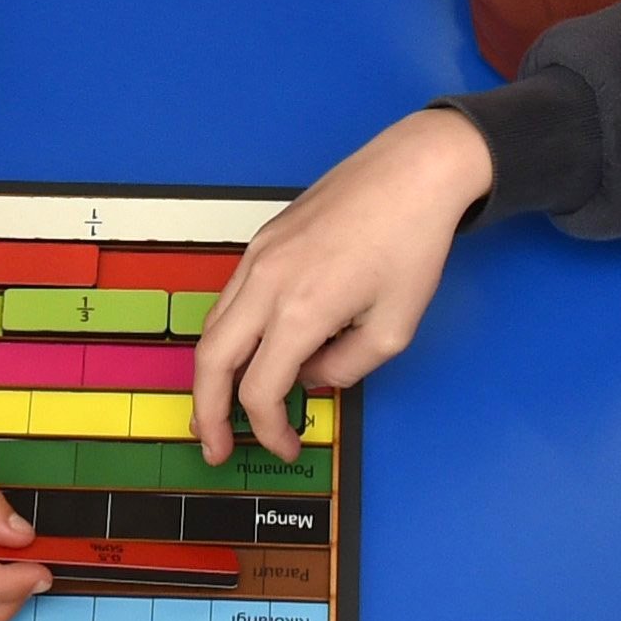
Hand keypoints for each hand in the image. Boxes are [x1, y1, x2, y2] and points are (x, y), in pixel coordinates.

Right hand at [193, 109, 488, 461]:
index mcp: (301, 312)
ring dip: (210, 375)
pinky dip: (228, 336)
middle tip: (216, 449)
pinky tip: (247, 354)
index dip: (268, 430)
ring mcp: (258, 257)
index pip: (259, 391)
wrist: (411, 171)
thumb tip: (311, 377)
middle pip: (211, 362)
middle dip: (207, 414)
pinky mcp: (262, 240)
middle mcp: (266, 283)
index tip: (288, 447)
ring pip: (212, 327)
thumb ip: (348, 366)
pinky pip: (229, 298)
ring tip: (218, 408)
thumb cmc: (413, 245)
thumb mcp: (395, 327)